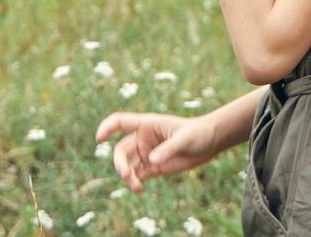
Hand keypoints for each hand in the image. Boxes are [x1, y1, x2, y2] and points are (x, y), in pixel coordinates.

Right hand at [94, 111, 220, 191]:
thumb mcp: (184, 139)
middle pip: (121, 150)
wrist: (211, 143)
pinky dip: (135, 182)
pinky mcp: (154, 167)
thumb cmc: (198, 133)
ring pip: (128, 165)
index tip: (99, 139)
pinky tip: (139, 189)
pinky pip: (138, 175)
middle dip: (120, 163)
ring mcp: (147, 153)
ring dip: (128, 176)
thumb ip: (167, 149)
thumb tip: (151, 161)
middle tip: (127, 175)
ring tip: (136, 186)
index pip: (120, 122)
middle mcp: (143, 138)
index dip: (107, 128)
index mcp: (147, 124)